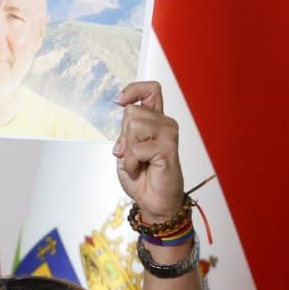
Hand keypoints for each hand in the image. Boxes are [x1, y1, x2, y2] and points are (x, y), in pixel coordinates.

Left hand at [114, 81, 184, 223]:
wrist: (152, 199)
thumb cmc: (142, 175)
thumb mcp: (127, 147)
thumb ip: (127, 128)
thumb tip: (124, 106)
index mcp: (155, 120)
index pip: (151, 90)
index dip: (134, 89)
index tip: (119, 100)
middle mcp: (165, 124)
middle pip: (131, 111)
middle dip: (123, 135)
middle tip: (131, 153)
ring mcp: (169, 134)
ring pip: (133, 125)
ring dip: (127, 149)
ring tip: (136, 161)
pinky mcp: (168, 148)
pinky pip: (135, 148)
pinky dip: (130, 162)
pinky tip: (139, 169)